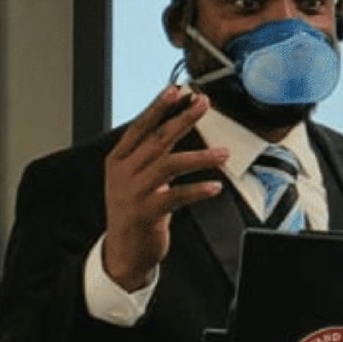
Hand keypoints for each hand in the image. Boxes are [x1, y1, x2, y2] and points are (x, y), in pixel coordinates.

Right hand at [102, 86, 227, 290]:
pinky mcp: (146, 213)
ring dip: (199, 156)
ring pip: (168, 165)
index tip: (176, 90)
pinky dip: (197, 191)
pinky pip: (176, 197)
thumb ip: (149, 154)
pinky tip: (215, 187)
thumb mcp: (134, 178)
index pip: (140, 127)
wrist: (124, 251)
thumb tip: (175, 124)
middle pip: (157, 139)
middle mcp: (123, 173)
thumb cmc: (136, 209)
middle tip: (204, 104)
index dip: (158, 108)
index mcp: (119, 160)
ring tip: (223, 152)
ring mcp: (133, 193)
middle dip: (182, 119)